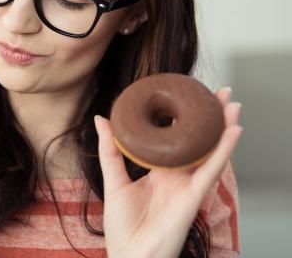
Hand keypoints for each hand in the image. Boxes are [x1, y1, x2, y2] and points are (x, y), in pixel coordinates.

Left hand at [93, 87, 242, 257]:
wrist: (129, 256)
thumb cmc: (122, 226)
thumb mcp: (114, 180)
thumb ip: (110, 150)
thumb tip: (101, 118)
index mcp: (160, 170)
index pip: (176, 138)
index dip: (185, 118)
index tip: (188, 94)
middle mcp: (177, 175)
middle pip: (199, 141)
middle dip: (211, 117)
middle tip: (219, 92)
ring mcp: (188, 185)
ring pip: (211, 151)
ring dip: (223, 127)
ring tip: (231, 103)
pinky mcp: (193, 196)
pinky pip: (211, 170)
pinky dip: (223, 150)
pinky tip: (233, 131)